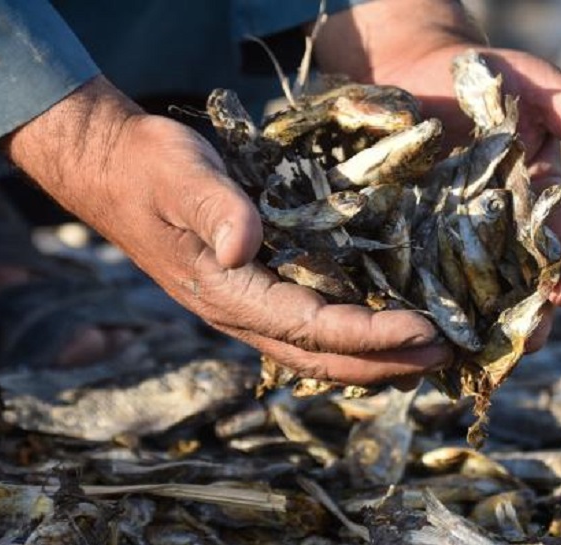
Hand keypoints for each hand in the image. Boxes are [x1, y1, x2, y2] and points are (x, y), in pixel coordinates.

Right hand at [4, 77, 449, 384]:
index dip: (372, 334)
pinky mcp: (254, 294)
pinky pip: (309, 331)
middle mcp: (239, 313)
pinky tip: (386, 333)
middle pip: (323, 357)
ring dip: (375, 360)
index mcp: (227, 292)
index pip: (313, 327)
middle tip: (447, 354)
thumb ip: (214, 208)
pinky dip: (352, 341)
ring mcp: (246, 309)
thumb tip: (245, 247)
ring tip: (429, 355)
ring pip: (318, 354)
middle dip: (387, 361)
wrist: (113, 170)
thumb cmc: (151, 167)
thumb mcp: (180, 174)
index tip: (426, 329)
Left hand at [314, 0, 560, 350]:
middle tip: (528, 342)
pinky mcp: (407, 239)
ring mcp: (453, 238)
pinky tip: (419, 329)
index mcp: (540, 199)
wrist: (407, 66)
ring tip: (477, 351)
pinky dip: (422, 305)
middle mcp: (501, 228)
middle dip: (530, 315)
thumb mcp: (538, 89)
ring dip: (480, 324)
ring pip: (473, 292)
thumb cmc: (483, 75)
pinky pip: (418, 277)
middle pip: (522, 283)